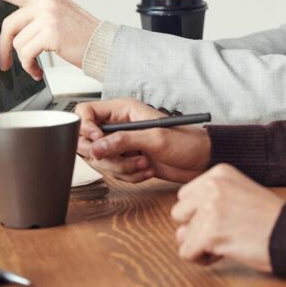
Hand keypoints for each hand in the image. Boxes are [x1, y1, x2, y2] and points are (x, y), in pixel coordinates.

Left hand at [0, 0, 98, 79]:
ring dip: (23, 60)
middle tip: (4, 62)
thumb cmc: (83, 36)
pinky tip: (37, 70)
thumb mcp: (60, 16)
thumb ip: (37, 16)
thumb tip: (13, 31)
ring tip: (34, 66)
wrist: (104, 47)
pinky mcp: (50, 33)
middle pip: (8, 24)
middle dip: (3, 47)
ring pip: (18, 42)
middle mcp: (46, 1)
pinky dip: (29, 66)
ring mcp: (48, 16)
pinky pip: (26, 54)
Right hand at [77, 98, 210, 183]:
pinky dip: (128, 176)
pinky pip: (112, 172)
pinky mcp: (126, 160)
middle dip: (106, 155)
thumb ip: (123, 141)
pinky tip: (147, 170)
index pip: (86, 111)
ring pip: (100, 160)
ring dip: (121, 168)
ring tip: (144, 163)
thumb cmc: (186, 142)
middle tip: (126, 157)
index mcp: (124, 110)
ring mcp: (122, 144)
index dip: (85, 127)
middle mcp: (119, 126)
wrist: (200, 161)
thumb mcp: (155, 138)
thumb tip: (95, 147)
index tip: (97, 142)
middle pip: (87, 140)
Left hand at [171, 164, 283, 270]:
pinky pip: (187, 252)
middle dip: (197, 227)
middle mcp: (212, 186)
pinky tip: (225, 250)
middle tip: (226, 230)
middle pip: (179, 213)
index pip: (186, 196)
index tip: (227, 216)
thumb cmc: (269, 219)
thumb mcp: (239, 197)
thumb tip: (179, 233)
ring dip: (201, 244)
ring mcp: (210, 208)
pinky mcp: (210, 232)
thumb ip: (207, 207)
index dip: (201, 212)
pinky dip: (203, 258)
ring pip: (183, 236)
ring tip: (228, 240)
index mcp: (220, 173)